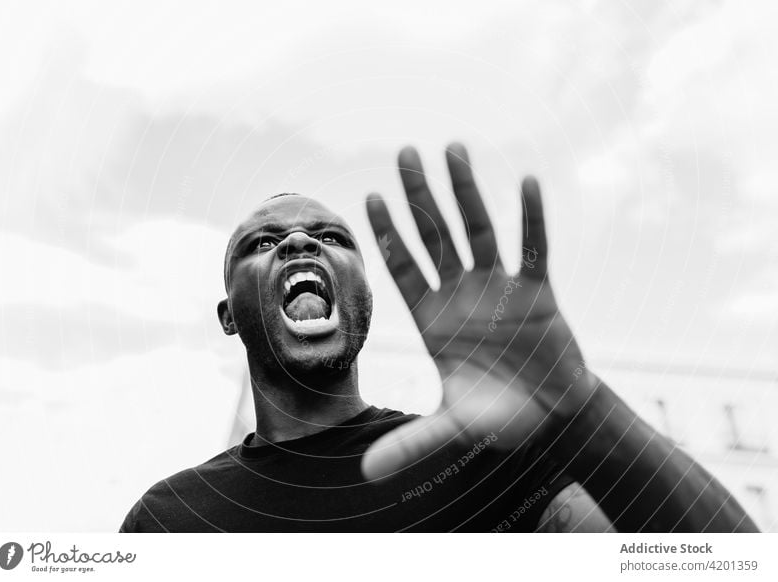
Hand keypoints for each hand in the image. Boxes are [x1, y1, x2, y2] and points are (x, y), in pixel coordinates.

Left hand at [362, 143, 595, 479]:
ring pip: (479, 230)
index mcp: (433, 319)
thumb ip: (412, 442)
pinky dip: (531, 218)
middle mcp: (462, 295)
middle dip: (420, 195)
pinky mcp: (539, 292)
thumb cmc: (498, 417)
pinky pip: (534, 248)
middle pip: (435, 234)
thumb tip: (366, 474)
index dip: (388, 233)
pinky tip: (524, 181)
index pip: (403, 266)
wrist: (550, 418)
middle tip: (404, 151)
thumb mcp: (452, 428)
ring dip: (466, 191)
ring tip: (452, 148)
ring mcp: (499, 288)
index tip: (371, 196)